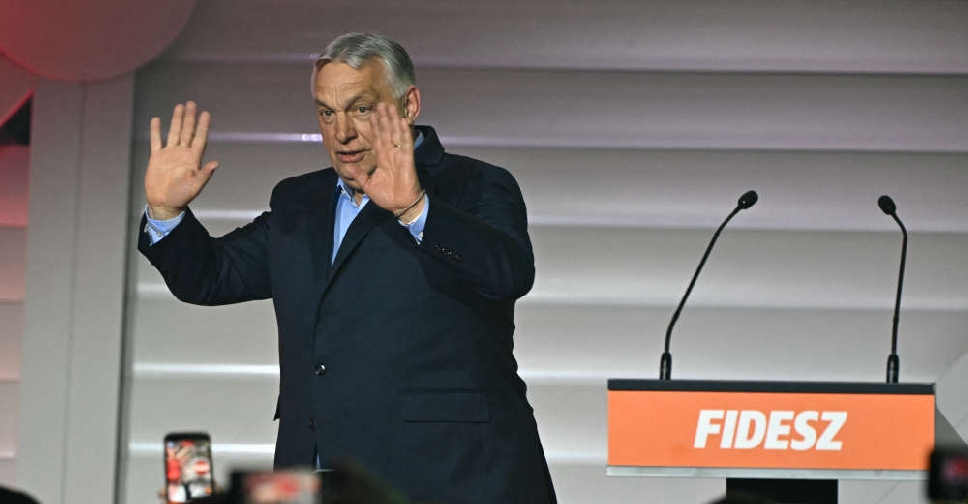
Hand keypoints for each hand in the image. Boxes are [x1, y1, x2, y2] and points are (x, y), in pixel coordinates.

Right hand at [145, 101, 219, 219]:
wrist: (164, 203)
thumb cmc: (182, 197)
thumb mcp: (195, 187)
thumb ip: (204, 174)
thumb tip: (216, 163)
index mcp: (193, 159)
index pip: (199, 138)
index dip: (203, 125)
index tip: (206, 113)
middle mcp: (182, 153)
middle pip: (187, 131)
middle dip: (190, 117)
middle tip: (192, 103)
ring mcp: (169, 154)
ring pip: (173, 132)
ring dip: (176, 119)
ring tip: (179, 106)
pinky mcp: (157, 157)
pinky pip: (156, 141)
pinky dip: (156, 130)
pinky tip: (157, 119)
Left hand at [360, 103, 423, 219]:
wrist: (399, 206)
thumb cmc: (387, 197)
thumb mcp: (367, 184)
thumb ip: (359, 174)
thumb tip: (347, 166)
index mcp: (382, 159)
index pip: (377, 138)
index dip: (374, 126)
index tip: (371, 114)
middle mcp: (391, 154)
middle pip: (386, 132)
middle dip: (383, 118)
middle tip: (381, 103)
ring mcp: (399, 155)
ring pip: (396, 133)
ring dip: (393, 120)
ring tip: (390, 106)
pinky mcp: (407, 160)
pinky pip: (406, 143)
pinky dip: (404, 132)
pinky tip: (402, 121)